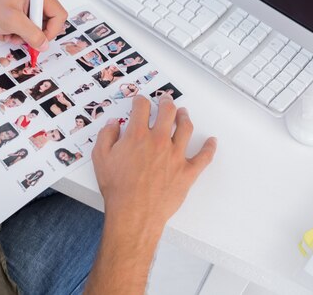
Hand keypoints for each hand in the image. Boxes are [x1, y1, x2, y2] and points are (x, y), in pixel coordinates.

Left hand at [0, 0, 66, 50]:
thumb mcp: (13, 21)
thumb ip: (32, 33)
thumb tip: (43, 43)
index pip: (58, 13)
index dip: (52, 29)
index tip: (42, 39)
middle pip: (48, 23)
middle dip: (34, 34)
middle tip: (23, 37)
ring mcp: (25, 9)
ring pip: (36, 30)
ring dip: (24, 37)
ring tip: (10, 33)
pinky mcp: (18, 17)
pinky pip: (26, 32)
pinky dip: (16, 36)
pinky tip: (5, 32)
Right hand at [93, 94, 215, 232]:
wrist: (134, 213)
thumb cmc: (117, 188)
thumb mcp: (100, 158)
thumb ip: (106, 136)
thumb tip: (112, 124)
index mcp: (137, 135)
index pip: (141, 108)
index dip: (140, 101)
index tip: (140, 101)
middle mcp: (159, 141)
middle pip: (167, 112)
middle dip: (166, 102)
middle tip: (165, 100)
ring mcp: (176, 155)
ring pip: (186, 128)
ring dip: (184, 117)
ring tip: (183, 113)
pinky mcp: (187, 172)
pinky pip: (204, 157)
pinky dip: (210, 148)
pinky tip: (212, 142)